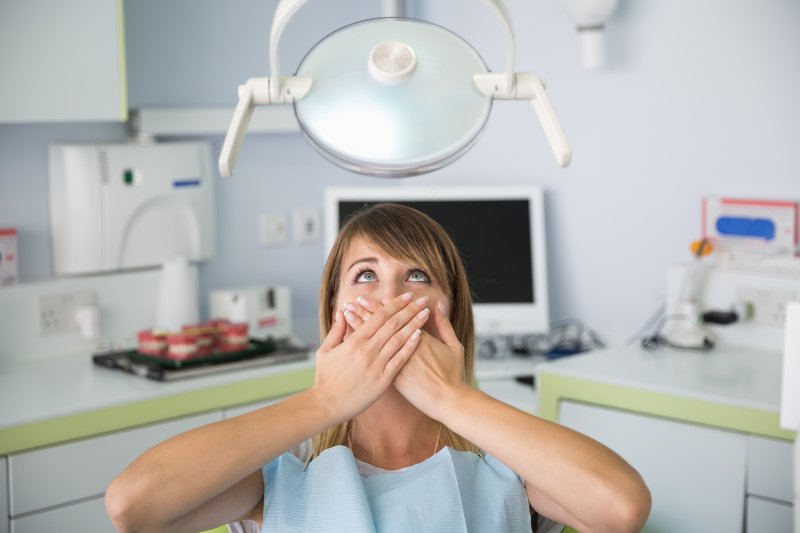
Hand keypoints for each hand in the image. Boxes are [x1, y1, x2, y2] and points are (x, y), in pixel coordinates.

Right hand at [312, 292, 430, 422]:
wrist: (326, 404)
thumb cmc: (325, 378)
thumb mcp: (326, 350)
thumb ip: (337, 330)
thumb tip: (342, 312)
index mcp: (354, 341)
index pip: (379, 316)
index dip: (395, 304)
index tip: (407, 297)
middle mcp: (367, 350)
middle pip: (393, 324)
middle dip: (409, 310)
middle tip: (422, 300)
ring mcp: (376, 364)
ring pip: (399, 339)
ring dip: (414, 324)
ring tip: (425, 314)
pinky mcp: (382, 380)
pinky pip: (399, 360)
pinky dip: (410, 346)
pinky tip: (419, 336)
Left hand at [348, 297, 467, 419]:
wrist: (449, 400)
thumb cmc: (454, 375)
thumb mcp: (454, 346)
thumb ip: (444, 325)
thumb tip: (439, 305)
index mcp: (420, 338)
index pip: (395, 318)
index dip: (380, 307)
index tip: (367, 299)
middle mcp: (405, 349)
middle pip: (381, 327)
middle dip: (366, 313)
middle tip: (353, 302)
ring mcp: (398, 364)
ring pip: (375, 342)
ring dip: (360, 327)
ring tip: (348, 315)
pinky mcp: (393, 378)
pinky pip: (373, 361)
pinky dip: (364, 351)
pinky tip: (352, 342)